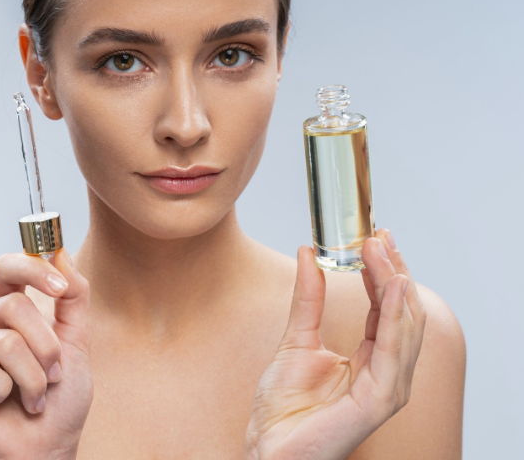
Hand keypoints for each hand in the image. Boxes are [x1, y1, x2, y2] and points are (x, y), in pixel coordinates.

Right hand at [0, 249, 92, 459]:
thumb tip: (60, 252)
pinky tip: (4, 403)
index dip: (32, 268)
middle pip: (12, 306)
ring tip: (34, 396)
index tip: (60, 286)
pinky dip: (6, 391)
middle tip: (53, 373)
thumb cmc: (59, 399)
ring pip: (4, 342)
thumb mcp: (76, 341)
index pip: (6, 268)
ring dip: (33, 377)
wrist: (50, 448)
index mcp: (3, 311)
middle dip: (46, 346)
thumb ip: (72, 297)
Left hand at [245, 230, 425, 459]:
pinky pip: (394, 351)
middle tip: (379, 236)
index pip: (388, 308)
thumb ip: (307, 298)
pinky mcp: (380, 400)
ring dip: (395, 283)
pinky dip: (396, 316)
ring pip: (406, 326)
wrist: (269, 446)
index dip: (383, 271)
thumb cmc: (284, 407)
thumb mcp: (296, 338)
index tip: (375, 237)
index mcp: (370, 359)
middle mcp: (386, 372)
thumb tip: (308, 253)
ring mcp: (388, 387)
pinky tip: (392, 286)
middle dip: (394, 270)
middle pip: (403, 312)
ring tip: (381, 250)